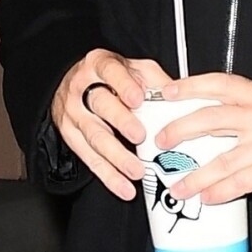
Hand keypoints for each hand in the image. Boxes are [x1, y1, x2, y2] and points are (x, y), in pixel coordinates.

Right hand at [51, 49, 170, 200]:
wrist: (75, 86)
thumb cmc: (109, 78)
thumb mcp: (133, 68)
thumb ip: (155, 80)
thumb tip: (179, 97)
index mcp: (99, 66)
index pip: (110, 72)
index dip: (124, 85)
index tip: (138, 99)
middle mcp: (83, 89)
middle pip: (101, 106)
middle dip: (121, 122)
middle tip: (140, 136)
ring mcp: (75, 115)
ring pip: (95, 136)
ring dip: (117, 157)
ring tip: (136, 170)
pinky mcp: (72, 138)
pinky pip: (90, 159)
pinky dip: (108, 175)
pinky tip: (123, 185)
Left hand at [154, 73, 251, 203]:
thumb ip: (243, 111)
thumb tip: (199, 121)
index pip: (221, 84)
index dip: (191, 86)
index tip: (167, 93)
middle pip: (213, 119)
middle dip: (181, 130)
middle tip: (160, 142)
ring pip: (223, 159)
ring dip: (196, 175)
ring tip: (178, 186)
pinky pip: (242, 181)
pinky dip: (221, 191)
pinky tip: (208, 198)